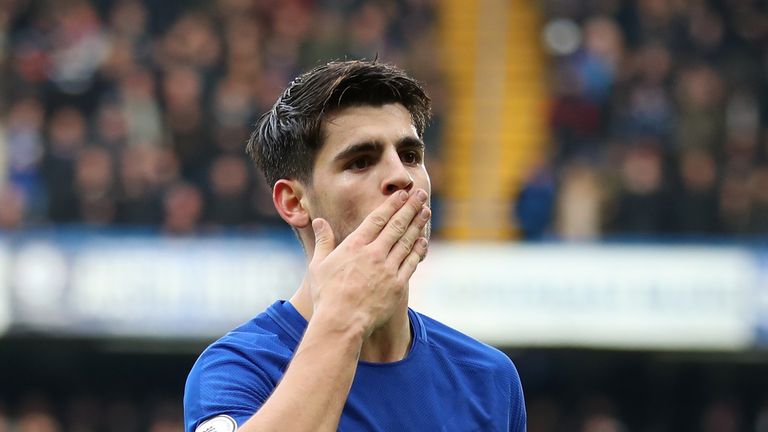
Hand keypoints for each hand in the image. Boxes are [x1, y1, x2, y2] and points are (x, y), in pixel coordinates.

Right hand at [307, 189, 430, 337]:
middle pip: (396, 225)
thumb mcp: (319, 265)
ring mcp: (388, 269)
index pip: (378, 219)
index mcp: (355, 246)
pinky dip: (418, 250)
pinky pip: (411, 263)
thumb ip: (323, 241)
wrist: (342, 322)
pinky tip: (423, 240)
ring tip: (425, 211)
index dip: (392, 204)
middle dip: (410, 207)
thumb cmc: (327, 295)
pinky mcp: (397, 285)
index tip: (402, 194)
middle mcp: (374, 253)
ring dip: (417, 224)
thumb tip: (319, 221)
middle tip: (421, 194)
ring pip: (406, 241)